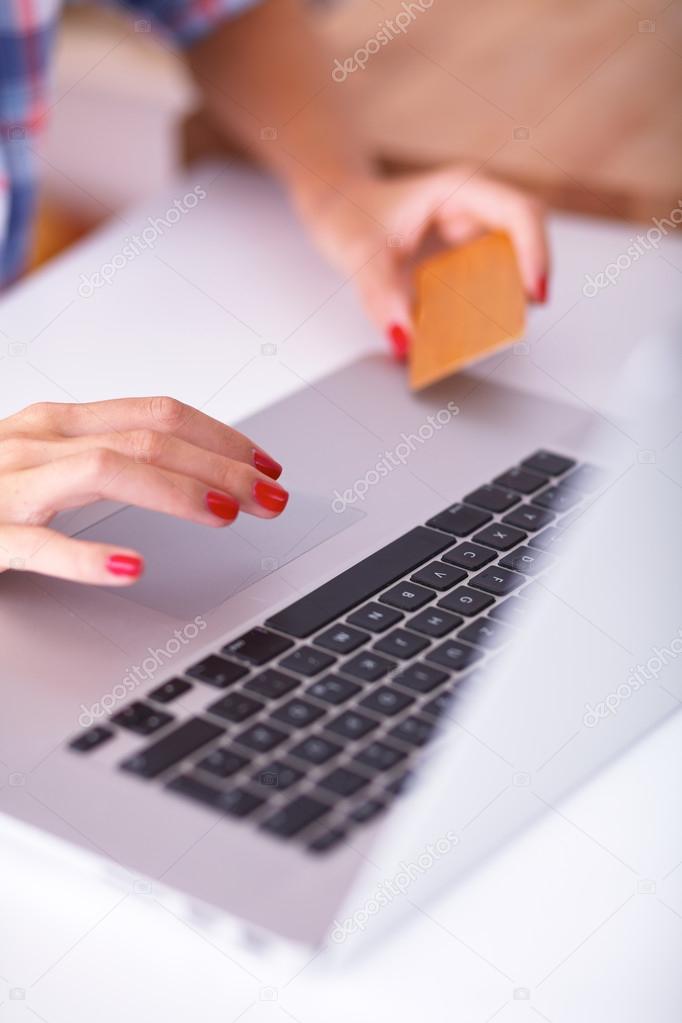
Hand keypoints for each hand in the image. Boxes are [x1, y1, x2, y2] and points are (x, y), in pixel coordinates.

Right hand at [0, 396, 286, 585]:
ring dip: (175, 490)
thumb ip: (101, 456)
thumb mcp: (41, 461)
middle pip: (147, 437)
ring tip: (226, 516)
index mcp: (54, 422)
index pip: (156, 413)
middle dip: (221, 465)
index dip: (221, 436)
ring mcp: (4, 485)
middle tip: (273, 495)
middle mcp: (33, 440)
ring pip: (103, 470)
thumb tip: (185, 467)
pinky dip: (85, 555)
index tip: (268, 463)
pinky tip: (130, 567)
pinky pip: (34, 543)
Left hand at [294, 166, 548, 357]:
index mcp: (460, 190)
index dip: (536, 252)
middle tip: (514, 324)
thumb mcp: (358, 253)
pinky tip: (467, 334)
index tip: (534, 293)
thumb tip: (405, 339)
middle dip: (527, 284)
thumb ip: (380, 296)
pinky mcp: (468, 261)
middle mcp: (477, 210)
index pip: (521, 213)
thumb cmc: (351, 215)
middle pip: (527, 243)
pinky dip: (485, 310)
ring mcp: (475, 236)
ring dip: (508, 302)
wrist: (338, 210)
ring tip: (489, 335)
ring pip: (513, 268)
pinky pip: (490, 286)